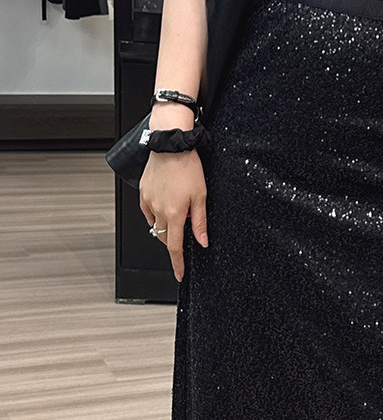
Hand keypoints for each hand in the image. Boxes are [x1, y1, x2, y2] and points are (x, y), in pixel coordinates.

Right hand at [139, 147, 208, 281]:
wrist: (171, 145)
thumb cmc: (187, 167)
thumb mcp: (201, 197)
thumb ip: (200, 222)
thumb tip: (202, 241)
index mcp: (174, 214)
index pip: (175, 247)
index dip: (178, 263)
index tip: (179, 274)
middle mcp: (158, 210)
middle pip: (164, 237)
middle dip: (173, 242)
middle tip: (183, 235)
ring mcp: (148, 201)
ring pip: (155, 224)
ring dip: (165, 227)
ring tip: (176, 213)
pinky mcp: (143, 193)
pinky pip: (148, 212)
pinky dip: (156, 215)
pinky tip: (164, 207)